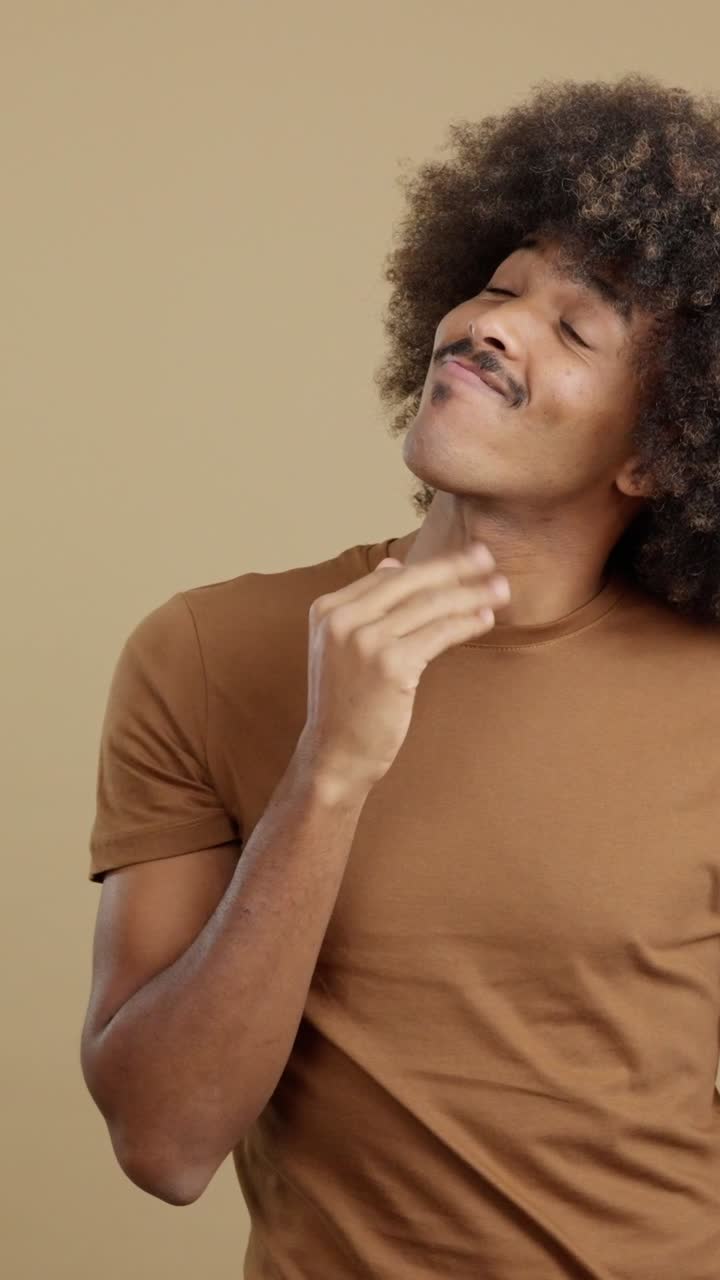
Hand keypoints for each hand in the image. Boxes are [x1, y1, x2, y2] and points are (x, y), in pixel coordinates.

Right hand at [296, 543, 509, 794]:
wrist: (334, 754)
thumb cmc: (346, 704)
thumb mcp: (342, 647)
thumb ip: (365, 606)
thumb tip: (392, 565)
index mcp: (328, 609)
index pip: (389, 577)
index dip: (429, 567)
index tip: (461, 560)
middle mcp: (342, 619)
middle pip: (411, 583)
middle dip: (455, 568)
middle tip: (487, 559)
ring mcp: (364, 641)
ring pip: (430, 606)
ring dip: (471, 594)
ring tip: (500, 590)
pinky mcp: (390, 664)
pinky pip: (439, 633)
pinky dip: (466, 623)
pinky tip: (485, 618)